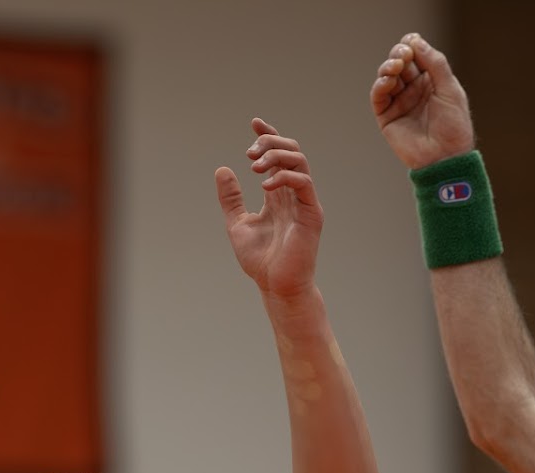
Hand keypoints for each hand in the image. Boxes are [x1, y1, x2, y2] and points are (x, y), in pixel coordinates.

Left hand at [215, 118, 321, 299]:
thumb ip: (231, 198)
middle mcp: (294, 195)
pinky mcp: (311, 214)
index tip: (254, 123)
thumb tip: (223, 169)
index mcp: (279, 195)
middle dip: (270, 143)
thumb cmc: (261, 261)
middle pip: (291, 151)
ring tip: (254, 166)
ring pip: (299, 161)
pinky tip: (265, 185)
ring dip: (276, 156)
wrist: (276, 287)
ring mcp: (305, 203)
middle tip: (249, 154)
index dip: (268, 136)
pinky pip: (303, 183)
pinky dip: (284, 177)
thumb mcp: (237, 223)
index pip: (278, 156)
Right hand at [370, 33, 475, 168]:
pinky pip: (378, 97)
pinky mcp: (387, 117)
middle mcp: (413, 90)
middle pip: (399, 62)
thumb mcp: (450, 89)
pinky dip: (380, 85)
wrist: (446, 157)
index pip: (417, 56)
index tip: (412, 42)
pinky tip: (388, 81)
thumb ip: (435, 64)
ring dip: (388, 67)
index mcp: (431, 81)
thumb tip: (417, 41)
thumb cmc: (454, 126)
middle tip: (403, 54)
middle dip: (399, 54)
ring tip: (396, 66)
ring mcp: (399, 102)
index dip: (412, 46)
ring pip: (387, 77)